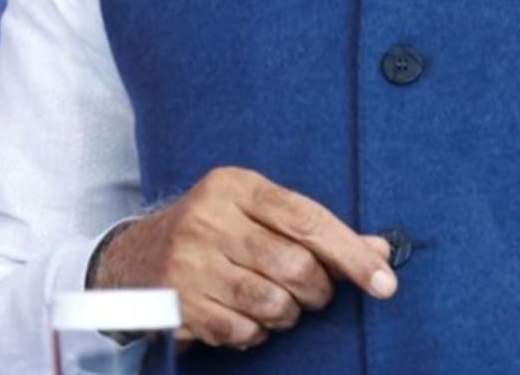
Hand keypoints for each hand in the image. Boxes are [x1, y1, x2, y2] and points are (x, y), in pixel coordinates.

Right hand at [91, 166, 396, 349]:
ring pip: (271, 303)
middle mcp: (209, 219)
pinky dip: (256, 332)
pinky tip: (246, 317)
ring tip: (278, 304)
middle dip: (318, 290)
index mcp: (236, 186)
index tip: (385, 281)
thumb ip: (317, 230)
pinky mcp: (177, 304)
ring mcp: (189, 263)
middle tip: (314, 292)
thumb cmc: (216, 231)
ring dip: (287, 313)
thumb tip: (381, 251)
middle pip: (294, 266)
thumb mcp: (260, 213)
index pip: (306, 219)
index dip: (350, 253)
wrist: (134, 258)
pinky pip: (242, 331)